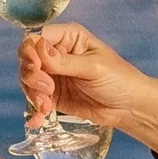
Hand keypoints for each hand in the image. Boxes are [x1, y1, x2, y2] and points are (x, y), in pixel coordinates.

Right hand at [17, 22, 157, 154]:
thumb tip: (38, 48)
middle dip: (31, 75)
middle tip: (46, 89)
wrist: (129, 107)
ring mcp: (53, 75)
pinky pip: (35, 99)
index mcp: (68, 38)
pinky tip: (37, 120)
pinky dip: (34, 110)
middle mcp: (57, 53)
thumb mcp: (93, 68)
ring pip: (28, 80)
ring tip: (46, 106)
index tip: (37, 67)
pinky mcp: (53, 95)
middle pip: (28, 58)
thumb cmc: (119, 79)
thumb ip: (64, 61)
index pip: (38, 38)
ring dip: (33, 94)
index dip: (31, 51)